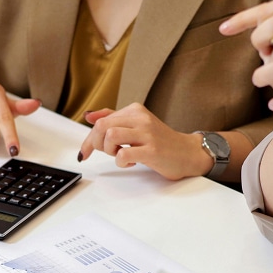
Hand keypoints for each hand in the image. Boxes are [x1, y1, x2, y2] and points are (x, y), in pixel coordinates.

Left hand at [77, 104, 211, 179]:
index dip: (88, 139)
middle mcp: (140, 118)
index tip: (84, 152)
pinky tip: (132, 162)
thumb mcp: (136, 126)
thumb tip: (89, 116)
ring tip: (120, 155)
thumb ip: (113, 119)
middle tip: (108, 153)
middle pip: (102, 126)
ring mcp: (147, 134)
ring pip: (110, 136)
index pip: (101, 120)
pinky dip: (122, 162)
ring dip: (110, 151)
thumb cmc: (161, 142)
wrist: (188, 153)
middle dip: (96, 144)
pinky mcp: (152, 150)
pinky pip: (123, 154)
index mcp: (135, 110)